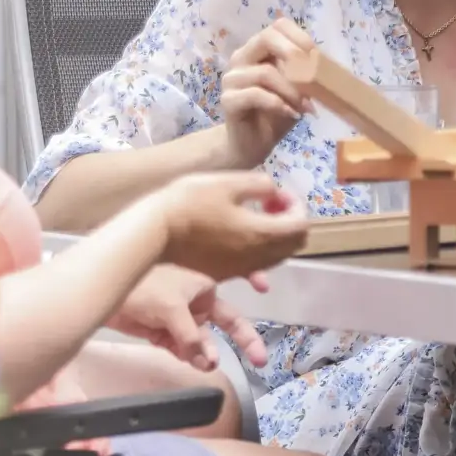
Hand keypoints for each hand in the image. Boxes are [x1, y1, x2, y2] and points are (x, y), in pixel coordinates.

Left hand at [107, 263, 269, 370]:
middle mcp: (197, 300)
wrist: (104, 290)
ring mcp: (181, 317)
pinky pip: (183, 347)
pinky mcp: (164, 332)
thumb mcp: (174, 309)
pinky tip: (194, 361)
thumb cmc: (143, 284)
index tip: (265, 313)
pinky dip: (189, 355)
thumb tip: (208, 360)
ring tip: (207, 363)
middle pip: (225, 324)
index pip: (234, 300)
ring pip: (203, 340)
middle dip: (242, 341)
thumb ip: (193, 336)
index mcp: (204, 283)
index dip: (251, 306)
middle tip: (260, 360)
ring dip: (207, 352)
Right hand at [149, 169, 307, 279]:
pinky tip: (240, 230)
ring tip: (255, 213)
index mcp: (262, 233)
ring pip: (277, 256)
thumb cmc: (189, 202)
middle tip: (270, 202)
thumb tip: (274, 190)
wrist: (154, 233)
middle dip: (290, 220)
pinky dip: (260, 247)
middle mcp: (257, 257)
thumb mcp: (227, 182)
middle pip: (294, 244)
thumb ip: (260, 184)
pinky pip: (257, 264)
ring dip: (276, 234)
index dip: (296, 204)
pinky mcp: (225, 273)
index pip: (301, 224)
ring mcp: (240, 268)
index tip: (277, 192)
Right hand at [220, 20, 316, 168]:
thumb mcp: (295, 91)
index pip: (277, 26)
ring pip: (265, 72)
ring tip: (306, 106)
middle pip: (266, 39)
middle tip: (312, 75)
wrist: (251, 145)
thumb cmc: (274, 115)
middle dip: (293, 54)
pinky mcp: (228, 100)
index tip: (315, 54)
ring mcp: (232, 79)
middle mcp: (241, 59)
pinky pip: (255, 95)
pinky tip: (292, 114)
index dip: (298, 36)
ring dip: (292, 90)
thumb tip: (326, 67)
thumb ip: (304, 75)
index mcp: (258, 51)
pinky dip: (278, 104)